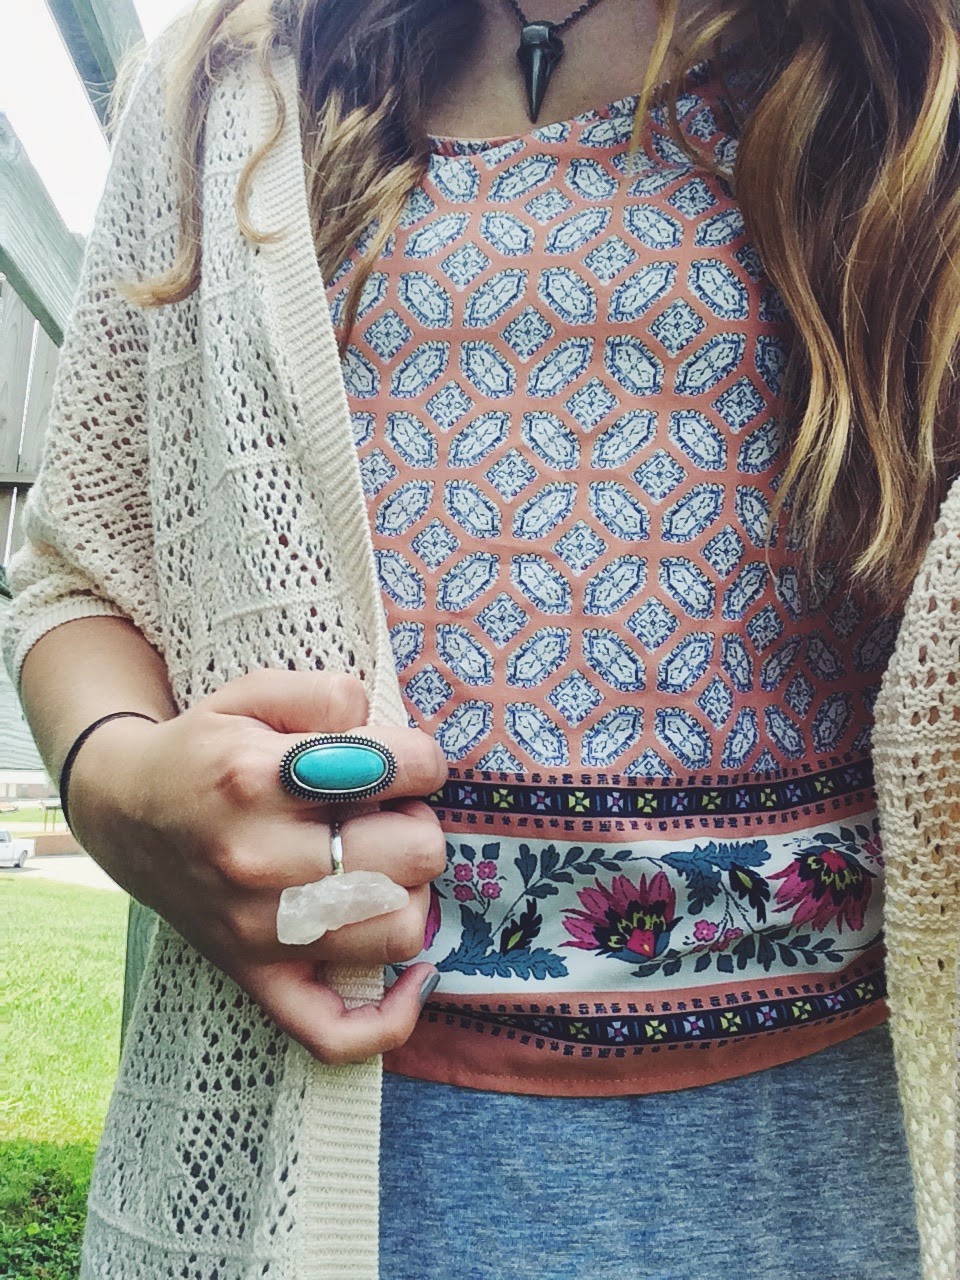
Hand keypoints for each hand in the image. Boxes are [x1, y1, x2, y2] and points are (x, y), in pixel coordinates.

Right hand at [67, 670, 448, 1064]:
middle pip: (417, 852)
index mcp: (257, 778)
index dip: (422, 760)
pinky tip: (415, 977)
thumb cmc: (204, 751)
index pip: (402, 770)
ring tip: (382, 867)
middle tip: (388, 813)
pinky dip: (391, 1018)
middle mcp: (258, 859)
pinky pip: (336, 1034)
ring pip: (400, 929)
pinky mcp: (257, 978)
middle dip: (418, 822)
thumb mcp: (252, 693)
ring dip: (410, 892)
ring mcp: (257, 930)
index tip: (406, 763)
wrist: (126, 814)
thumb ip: (326, 693)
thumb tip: (385, 724)